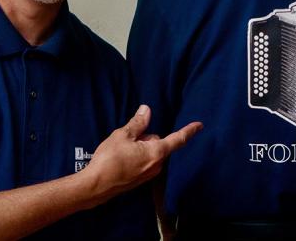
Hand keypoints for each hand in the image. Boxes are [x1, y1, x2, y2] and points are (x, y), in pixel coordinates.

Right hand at [86, 105, 201, 197]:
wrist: (95, 186)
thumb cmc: (109, 159)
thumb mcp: (123, 135)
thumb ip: (138, 123)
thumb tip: (147, 110)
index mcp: (156, 152)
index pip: (177, 139)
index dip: (189, 131)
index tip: (200, 125)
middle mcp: (156, 165)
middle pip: (158, 143)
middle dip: (146, 137)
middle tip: (129, 138)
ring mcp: (148, 174)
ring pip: (150, 152)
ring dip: (140, 147)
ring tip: (121, 149)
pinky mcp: (140, 180)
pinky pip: (144, 161)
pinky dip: (136, 156)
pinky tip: (121, 158)